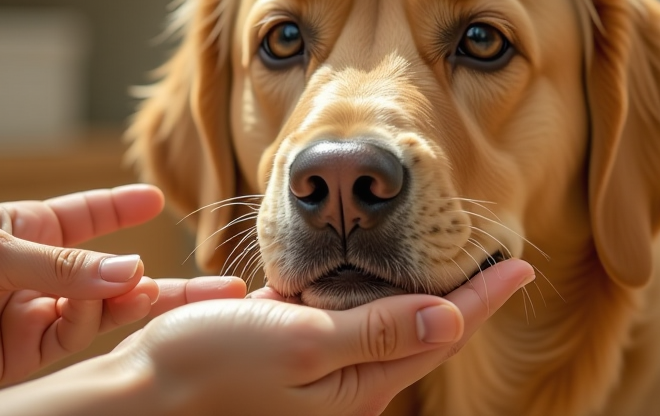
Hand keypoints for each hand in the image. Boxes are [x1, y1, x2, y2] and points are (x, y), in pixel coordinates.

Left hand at [0, 185, 245, 393]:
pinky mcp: (27, 352)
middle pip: (115, 272)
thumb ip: (64, 267)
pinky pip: (80, 339)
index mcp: (29, 229)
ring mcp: (38, 312)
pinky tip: (123, 312)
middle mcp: (43, 271)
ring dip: (142, 302)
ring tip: (178, 298)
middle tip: (223, 286)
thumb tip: (132, 272)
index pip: (88, 215)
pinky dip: (106, 327)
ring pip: (108, 309)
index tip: (156, 199)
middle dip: (167, 279)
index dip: (121, 207)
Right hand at [112, 258, 534, 415]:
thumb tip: (454, 315)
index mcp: (360, 384)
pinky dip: (368, 300)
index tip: (522, 264)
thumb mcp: (300, 343)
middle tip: (495, 262)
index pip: (441, 331)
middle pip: (421, 333)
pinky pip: (346, 327)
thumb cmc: (210, 368)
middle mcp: (348, 386)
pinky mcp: (290, 359)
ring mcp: (319, 374)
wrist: (138, 397)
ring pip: (386, 328)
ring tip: (446, 265)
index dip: (484, 297)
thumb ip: (376, 332)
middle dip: (462, 298)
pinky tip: (368, 278)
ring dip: (418, 296)